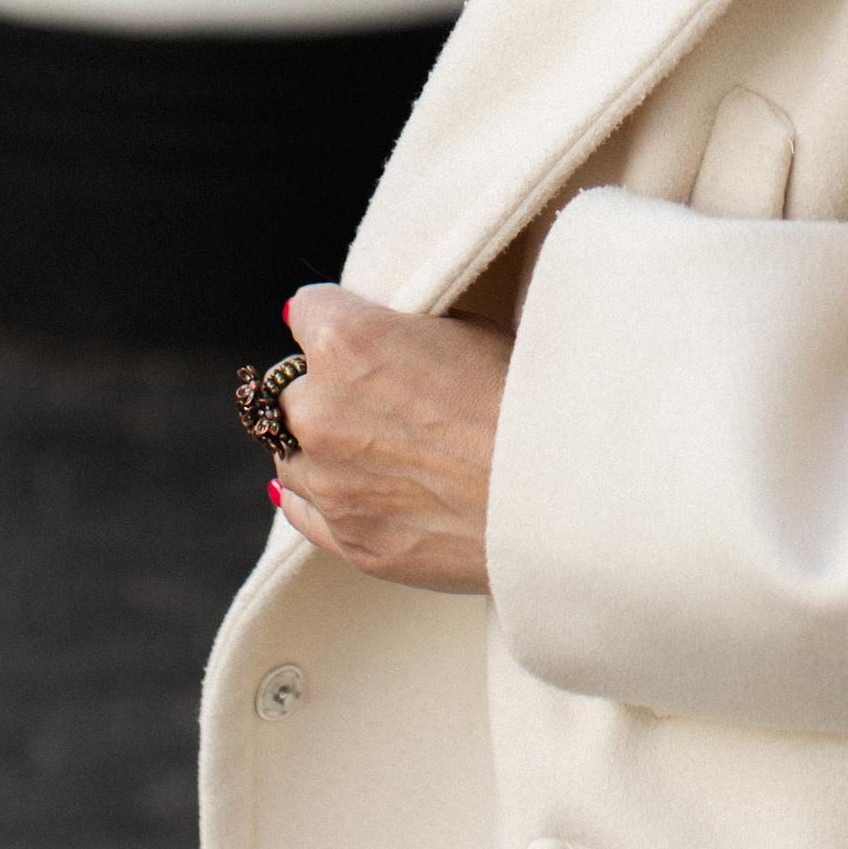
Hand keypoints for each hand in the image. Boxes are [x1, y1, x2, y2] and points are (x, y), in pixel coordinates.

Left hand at [266, 284, 509, 592]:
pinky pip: (302, 509)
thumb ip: (399, 329)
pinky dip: (322, 493)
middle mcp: (320, 412)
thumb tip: (374, 332)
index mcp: (345, 342)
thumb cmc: (524, 398)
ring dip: (321, 443)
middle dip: (325, 385)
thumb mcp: (464, 327)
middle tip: (381, 393)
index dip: (339, 315)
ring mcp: (329, 483)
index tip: (361, 327)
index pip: (306, 308)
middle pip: (290, 386)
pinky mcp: (347, 540)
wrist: (558, 493)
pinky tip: (358, 483)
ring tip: (382, 444)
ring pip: (290, 451)